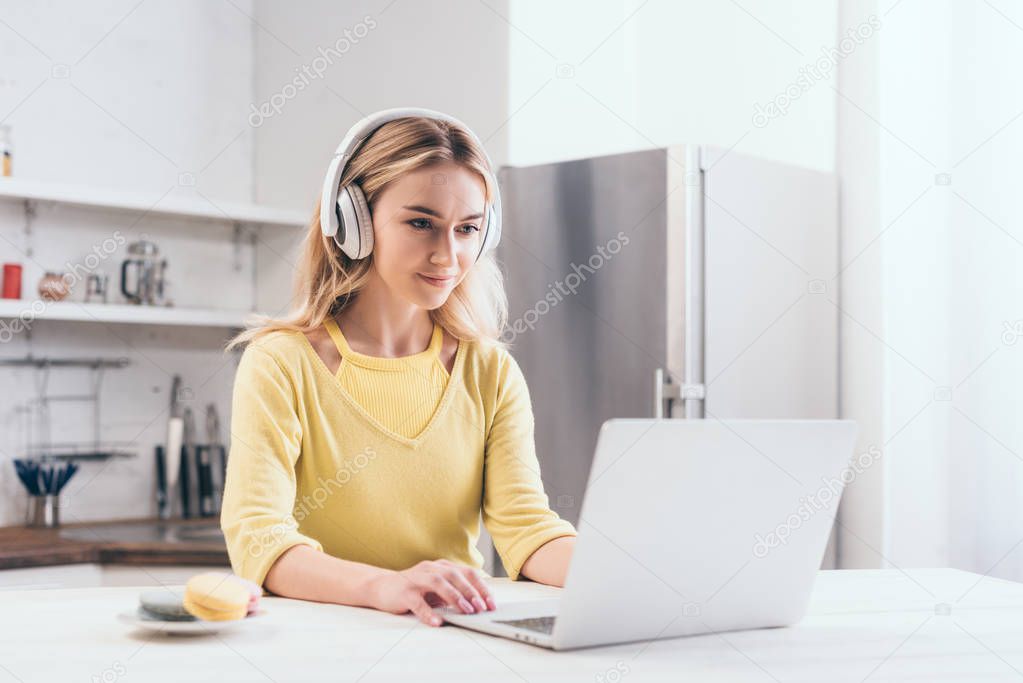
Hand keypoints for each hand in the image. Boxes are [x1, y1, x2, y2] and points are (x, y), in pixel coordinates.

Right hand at [365, 559, 497, 626]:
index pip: (466, 573)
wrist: (380, 587)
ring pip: (438, 583)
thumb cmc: (413, 589)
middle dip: (471, 592)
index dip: (481, 587)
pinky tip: (437, 621)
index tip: (491, 602)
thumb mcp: (435, 589)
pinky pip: (417, 602)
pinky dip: (428, 612)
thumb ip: (452, 593)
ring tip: (466, 611)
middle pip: (454, 575)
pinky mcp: (403, 592)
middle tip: (482, 608)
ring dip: (455, 597)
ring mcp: (416, 579)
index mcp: (441, 567)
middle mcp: (430, 569)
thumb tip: (476, 605)